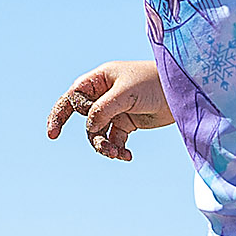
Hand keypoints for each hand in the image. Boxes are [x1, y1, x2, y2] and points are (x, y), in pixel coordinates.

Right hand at [46, 59, 173, 161]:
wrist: (182, 90)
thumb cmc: (154, 82)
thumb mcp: (126, 93)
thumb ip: (103, 109)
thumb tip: (89, 126)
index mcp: (99, 80)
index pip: (72, 98)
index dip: (59, 115)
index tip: (53, 134)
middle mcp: (104, 95)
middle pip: (85, 120)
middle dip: (93, 136)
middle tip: (106, 150)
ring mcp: (115, 109)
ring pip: (99, 133)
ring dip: (106, 146)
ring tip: (119, 153)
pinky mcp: (128, 123)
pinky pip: (115, 140)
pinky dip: (118, 149)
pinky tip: (127, 155)